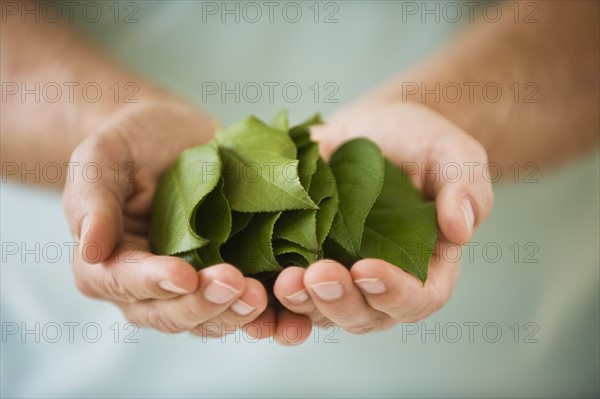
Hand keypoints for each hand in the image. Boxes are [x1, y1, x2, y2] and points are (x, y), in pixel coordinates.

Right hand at [63, 100, 269, 336]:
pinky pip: (243, 304)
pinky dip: (265, 312)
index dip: (153, 283)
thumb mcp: (103, 157)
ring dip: (236, 314)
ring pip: (209, 318)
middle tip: (236, 285)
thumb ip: (92, 199)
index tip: (183, 275)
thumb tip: (89, 249)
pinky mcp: (229, 276)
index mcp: (109, 263)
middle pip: (169, 313)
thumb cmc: (132, 143)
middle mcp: (149, 287)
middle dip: (202, 304)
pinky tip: (288, 309)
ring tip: (262, 296)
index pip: (124, 282)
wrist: (176, 137)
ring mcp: (192, 285)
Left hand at [271, 101, 493, 339]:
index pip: (418, 298)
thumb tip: (462, 227)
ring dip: (301, 304)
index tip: (367, 268)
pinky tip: (252, 290)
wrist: (372, 131)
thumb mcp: (452, 154)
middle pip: (364, 314)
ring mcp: (340, 276)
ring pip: (321, 310)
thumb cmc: (419, 142)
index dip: (394, 293)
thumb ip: (466, 187)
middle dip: (339, 301)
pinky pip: (287, 292)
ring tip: (283, 281)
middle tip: (317, 276)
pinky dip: (270, 301)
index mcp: (426, 267)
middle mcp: (380, 283)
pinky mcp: (304, 262)